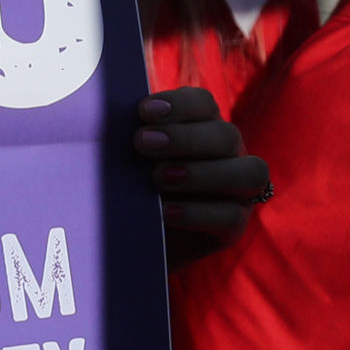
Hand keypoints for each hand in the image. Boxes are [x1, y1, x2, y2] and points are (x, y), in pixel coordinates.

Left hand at [134, 89, 267, 261]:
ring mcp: (236, 192)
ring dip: (202, 172)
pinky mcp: (232, 228)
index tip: (144, 111)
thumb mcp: (119, 161)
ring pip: (249, 172)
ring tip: (159, 178)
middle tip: (142, 143)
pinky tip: (167, 212)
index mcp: (200, 129)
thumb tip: (100, 108)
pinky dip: (198, 212)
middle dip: (185, 138)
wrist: (125, 245)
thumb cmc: (120, 190)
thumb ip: (121, 136)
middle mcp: (226, 156)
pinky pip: (232, 216)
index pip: (204, 105)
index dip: (179, 105)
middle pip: (226, 135)